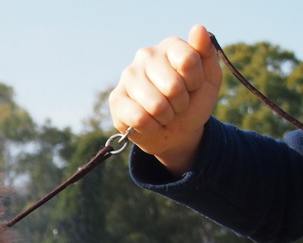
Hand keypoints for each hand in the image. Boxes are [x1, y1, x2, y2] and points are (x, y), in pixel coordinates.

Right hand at [108, 25, 222, 175]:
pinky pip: (139, 118)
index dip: (195, 81)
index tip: (193, 86)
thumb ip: (207, 53)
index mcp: (170, 45)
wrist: (176, 131)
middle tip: (177, 103)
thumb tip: (198, 28)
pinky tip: (150, 121)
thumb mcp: (209, 78)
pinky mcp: (116, 99)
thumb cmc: (193, 101)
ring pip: (156, 105)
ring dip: (166, 116)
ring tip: (164, 113)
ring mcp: (128, 76)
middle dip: (180, 102)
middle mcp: (146, 55)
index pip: (188, 60)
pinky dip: (151, 126)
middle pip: (172, 86)